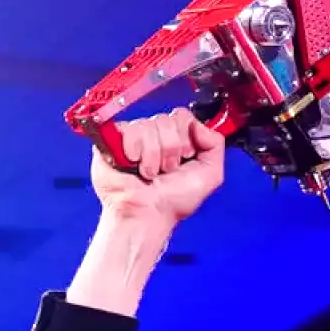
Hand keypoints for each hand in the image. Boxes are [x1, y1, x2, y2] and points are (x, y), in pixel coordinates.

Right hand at [91, 108, 225, 223]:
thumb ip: (215, 144)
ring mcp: (134, 136)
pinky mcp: (114, 139)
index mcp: (177, 139)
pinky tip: (133, 165)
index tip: (184, 158)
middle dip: (170, 149)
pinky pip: (129, 129)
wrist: (146, 214)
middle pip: (166, 120)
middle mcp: (155, 135)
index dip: (186, 138)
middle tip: (166, 169)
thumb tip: (199, 124)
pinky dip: (134, 151)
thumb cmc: (173, 201)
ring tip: (149, 173)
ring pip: (149, 125)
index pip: (183, 116)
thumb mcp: (210, 175)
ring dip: (153, 155)